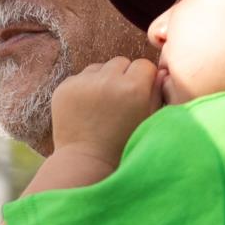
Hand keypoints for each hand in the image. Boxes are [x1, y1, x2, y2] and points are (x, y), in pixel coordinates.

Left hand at [48, 57, 164, 164]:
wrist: (87, 161)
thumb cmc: (125, 144)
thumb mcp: (149, 120)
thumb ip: (157, 93)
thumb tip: (160, 72)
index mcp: (133, 87)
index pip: (144, 64)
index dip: (143, 79)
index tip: (140, 94)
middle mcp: (107, 80)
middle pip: (121, 62)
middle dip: (124, 76)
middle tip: (121, 100)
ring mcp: (82, 83)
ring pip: (99, 67)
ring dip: (103, 79)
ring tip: (103, 104)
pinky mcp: (64, 87)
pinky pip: (80, 77)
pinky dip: (84, 87)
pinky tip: (87, 108)